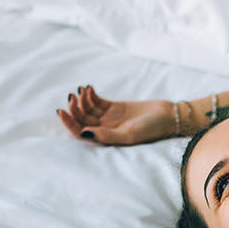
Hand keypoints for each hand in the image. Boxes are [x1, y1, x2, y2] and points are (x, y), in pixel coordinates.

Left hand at [57, 85, 175, 144]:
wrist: (167, 116)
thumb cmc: (151, 129)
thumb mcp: (129, 134)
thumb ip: (106, 136)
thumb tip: (83, 133)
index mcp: (106, 139)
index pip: (80, 133)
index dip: (69, 123)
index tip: (61, 111)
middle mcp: (105, 130)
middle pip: (82, 120)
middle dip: (74, 108)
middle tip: (73, 96)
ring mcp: (109, 118)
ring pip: (87, 109)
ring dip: (81, 99)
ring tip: (83, 89)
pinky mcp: (114, 107)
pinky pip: (96, 101)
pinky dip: (90, 95)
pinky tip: (88, 87)